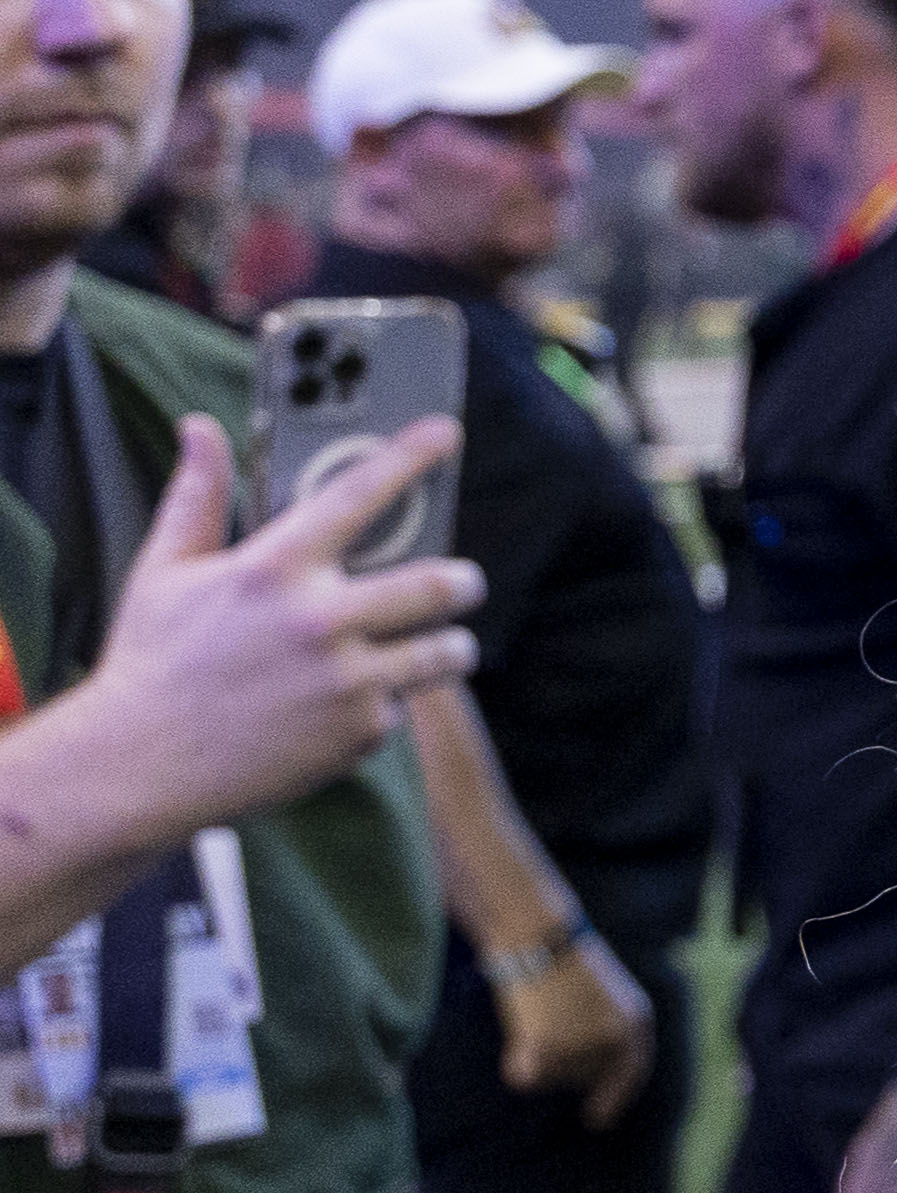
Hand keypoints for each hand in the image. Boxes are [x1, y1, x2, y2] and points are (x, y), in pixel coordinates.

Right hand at [26, 421, 477, 842]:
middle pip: (438, 584)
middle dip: (462, 582)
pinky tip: (342, 708)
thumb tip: (200, 427)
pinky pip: (398, 707)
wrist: (137, 765)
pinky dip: (382, 704)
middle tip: (462, 582)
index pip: (357, 495)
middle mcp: (320, 619)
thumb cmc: (151, 659)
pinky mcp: (358, 732)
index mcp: (273, 568)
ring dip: (449, 646)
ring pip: (445, 652)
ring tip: (436, 644)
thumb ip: (197, 497)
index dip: (409, 457)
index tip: (445, 432)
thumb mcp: (165, 571)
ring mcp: (346, 680)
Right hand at [495, 930, 657, 1125]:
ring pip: (551, 1078)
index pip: (632, 1071)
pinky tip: (518, 1030)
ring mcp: (585, 1044)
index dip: (614, 1097)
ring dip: (537, 1057)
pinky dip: (515, 1061)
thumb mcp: (601, 994)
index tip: (596, 1120)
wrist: (537, 930)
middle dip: (561, 1066)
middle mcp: (618, 1038)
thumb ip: (604, 1032)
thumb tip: (591, 1082)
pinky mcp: (549, 1047)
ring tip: (535, 1014)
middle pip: (583, 1078)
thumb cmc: (560, 958)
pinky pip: (525, 1077)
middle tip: (543, 1027)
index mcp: (637, 1021)